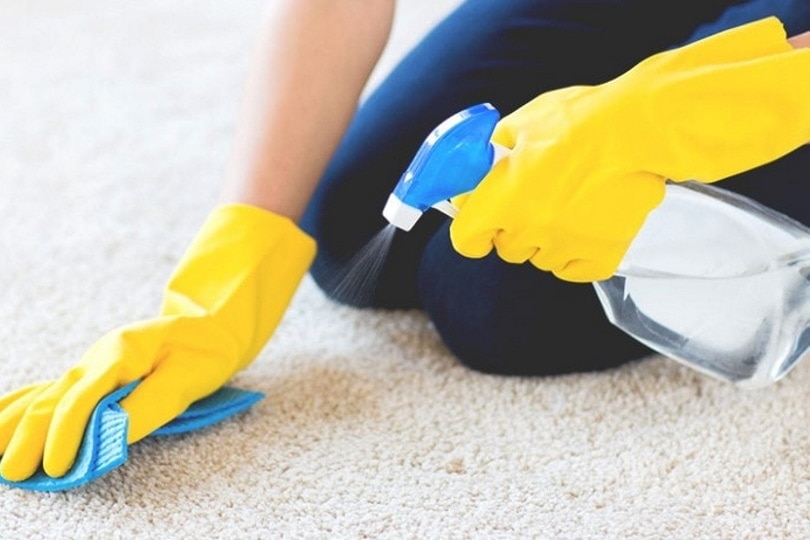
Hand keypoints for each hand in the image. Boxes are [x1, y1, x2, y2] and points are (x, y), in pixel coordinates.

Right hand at [0, 204, 314, 480]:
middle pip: (55, 398)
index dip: (66, 434)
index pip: (84, 397)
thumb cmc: (204, 351)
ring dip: (19, 424)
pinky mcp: (96, 373)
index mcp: (121, 352)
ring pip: (46, 395)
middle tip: (14, 474)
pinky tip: (2, 420)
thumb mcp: (187, 378)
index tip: (56, 467)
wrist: (211, 325)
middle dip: (31, 437)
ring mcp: (93, 363)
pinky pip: (52, 390)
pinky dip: (24, 406)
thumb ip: (148, 405)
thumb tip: (112, 435)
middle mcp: (99, 356)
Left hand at [450, 16, 809, 281]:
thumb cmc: (579, 120)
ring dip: (545, 239)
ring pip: (540, 258)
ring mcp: (564, 245)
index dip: (472, 229)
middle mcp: (528, 230)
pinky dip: (575, 254)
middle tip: (532, 199)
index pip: (465, 240)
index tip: (480, 220)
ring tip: (567, 205)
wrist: (637, 129)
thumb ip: (491, 152)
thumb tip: (478, 166)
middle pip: (506, 248)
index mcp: (501, 199)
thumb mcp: (521, 123)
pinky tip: (584, 226)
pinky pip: (574, 269)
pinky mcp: (600, 255)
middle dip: (512, 227)